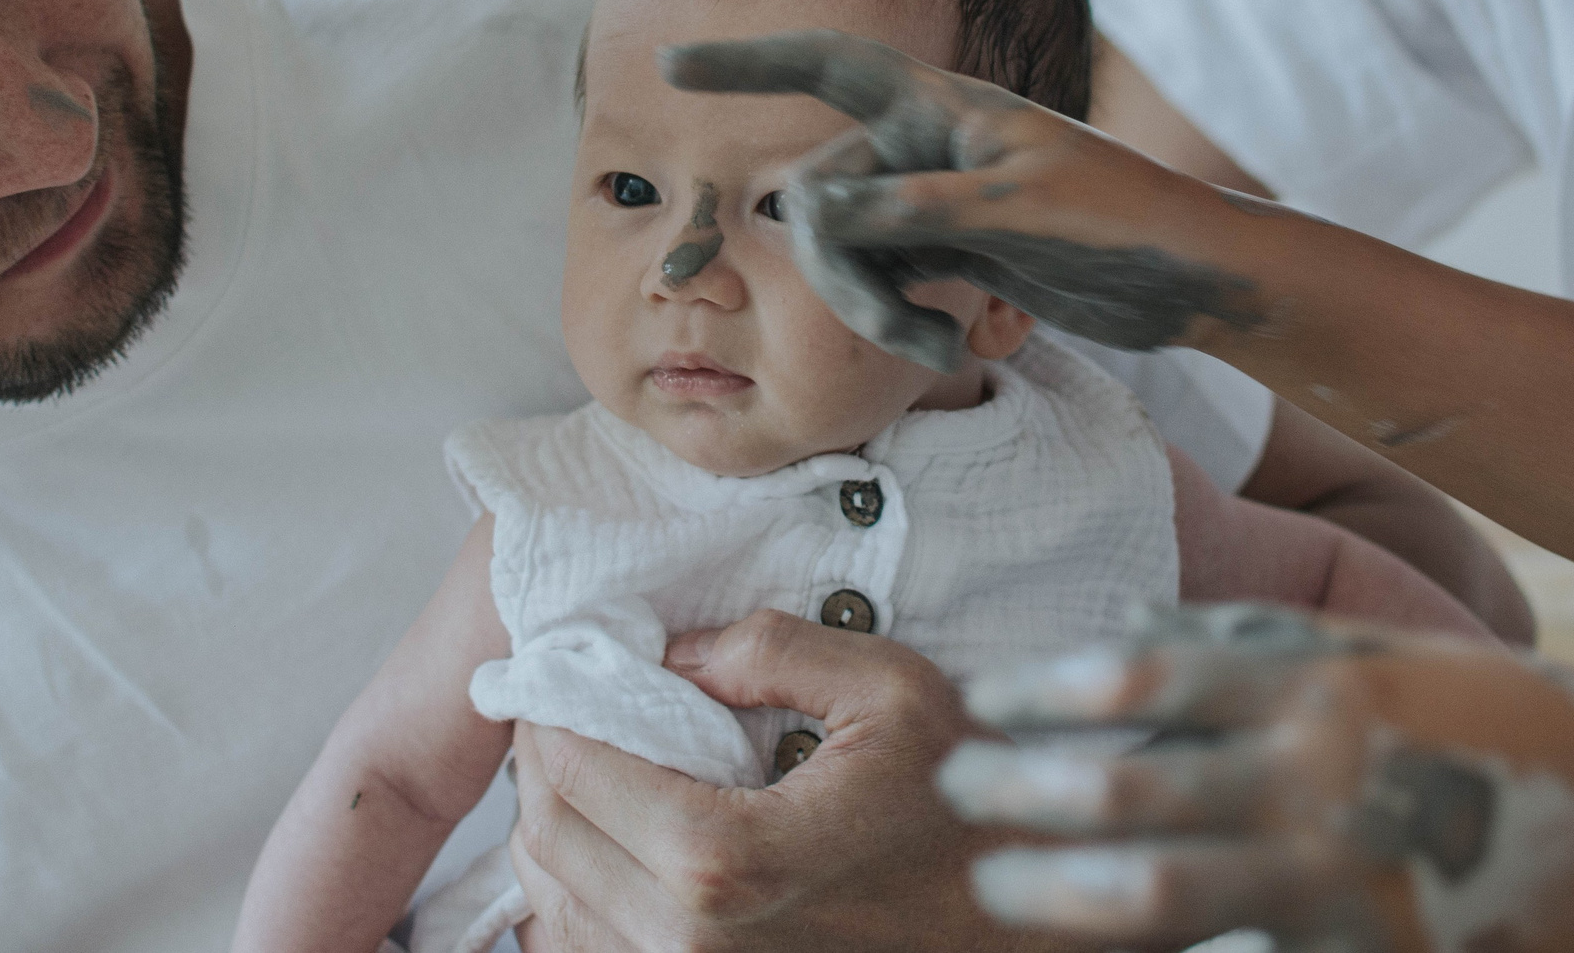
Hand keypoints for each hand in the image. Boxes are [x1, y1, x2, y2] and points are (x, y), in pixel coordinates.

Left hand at [505, 610, 1068, 952]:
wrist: (1027, 935)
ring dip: (562, 831)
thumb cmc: (968, 813)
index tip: (566, 669)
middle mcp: (689, 941)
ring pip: (551, 906)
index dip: (551, 705)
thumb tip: (670, 653)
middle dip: (548, 763)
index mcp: (723, 857)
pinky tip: (626, 851)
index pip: (569, 769)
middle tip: (580, 711)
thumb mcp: (891, 691)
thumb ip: (770, 650)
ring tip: (605, 775)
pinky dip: (582, 901)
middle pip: (546, 838)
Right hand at [663, 31, 1276, 369]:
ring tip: (934, 347)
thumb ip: (911, 209)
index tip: (671, 66)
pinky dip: (898, 319)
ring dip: (872, 307)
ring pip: (847, 250)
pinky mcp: (953, 254)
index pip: (829, 66)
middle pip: (822, 196)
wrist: (1195, 279)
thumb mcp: (1015, 214)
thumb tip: (809, 208)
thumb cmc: (1124, 221)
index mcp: (946, 105)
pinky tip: (945, 344)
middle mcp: (930, 144)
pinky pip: (883, 281)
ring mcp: (937, 201)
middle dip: (837, 270)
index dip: (749, 63)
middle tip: (899, 331)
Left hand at [940, 604, 1573, 952]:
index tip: (982, 696)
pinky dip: (1165, 951)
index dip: (1045, 688)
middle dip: (1023, 792)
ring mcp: (1342, 882)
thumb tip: (1130, 627)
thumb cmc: (1510, 729)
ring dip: (1060, 892)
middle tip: (959, 788)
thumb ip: (1266, 645)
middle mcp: (1321, 780)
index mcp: (1324, 686)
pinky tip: (1103, 949)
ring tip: (1000, 885)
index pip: (1145, 678)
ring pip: (1160, 894)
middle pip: (1128, 790)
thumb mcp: (1394, 659)